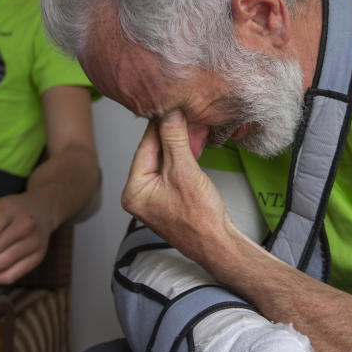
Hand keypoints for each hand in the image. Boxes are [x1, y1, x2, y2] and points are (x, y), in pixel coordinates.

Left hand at [121, 111, 232, 259]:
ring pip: (164, 162)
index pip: (144, 148)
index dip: (158, 126)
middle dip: (169, 135)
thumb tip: (169, 115)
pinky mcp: (168, 199)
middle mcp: (139, 196)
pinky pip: (172, 172)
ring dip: (177, 145)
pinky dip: (182, 158)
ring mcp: (153, 199)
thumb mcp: (184, 171)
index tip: (169, 107)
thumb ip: (174, 140)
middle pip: (153, 154)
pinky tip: (192, 147)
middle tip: (183, 114)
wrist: (218, 245)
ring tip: (190, 128)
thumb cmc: (199, 219)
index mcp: (133, 191)